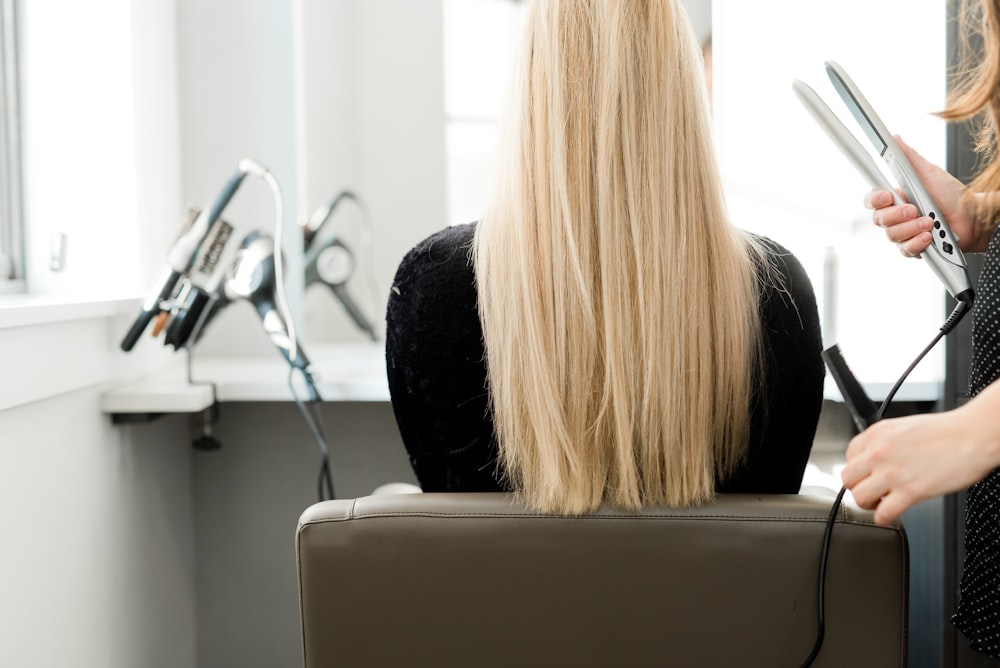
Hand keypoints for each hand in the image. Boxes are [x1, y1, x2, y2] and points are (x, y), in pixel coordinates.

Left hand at [841, 384, 999, 523]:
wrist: (973, 436)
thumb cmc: (947, 432)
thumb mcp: (904, 427)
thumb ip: (885, 442)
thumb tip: (874, 458)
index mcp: (877, 433)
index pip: (848, 456)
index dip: (858, 468)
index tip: (866, 474)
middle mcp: (879, 452)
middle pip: (848, 478)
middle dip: (857, 487)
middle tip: (870, 491)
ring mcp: (893, 472)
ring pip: (859, 497)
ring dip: (868, 504)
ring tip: (880, 503)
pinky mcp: (910, 491)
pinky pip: (883, 513)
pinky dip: (884, 518)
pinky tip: (891, 514)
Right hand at [864, 136, 985, 254]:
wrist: (973, 218)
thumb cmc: (952, 196)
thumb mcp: (929, 173)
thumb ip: (909, 157)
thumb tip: (895, 138)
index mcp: (896, 198)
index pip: (871, 201)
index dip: (875, 200)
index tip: (886, 196)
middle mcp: (896, 217)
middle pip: (879, 220)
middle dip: (897, 215)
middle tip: (914, 209)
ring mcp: (904, 233)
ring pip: (892, 236)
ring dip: (911, 228)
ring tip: (930, 222)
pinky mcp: (914, 248)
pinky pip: (905, 250)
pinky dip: (917, 243)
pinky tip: (929, 237)